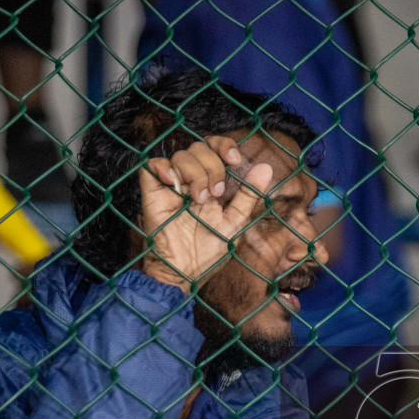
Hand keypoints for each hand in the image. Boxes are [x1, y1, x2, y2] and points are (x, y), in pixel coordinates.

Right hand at [139, 136, 274, 289]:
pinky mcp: (152, 192)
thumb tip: (266, 167)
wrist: (183, 273)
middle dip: (212, 166)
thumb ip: (248, 195)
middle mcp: (191, 180)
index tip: (234, 159)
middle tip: (213, 194)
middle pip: (199, 147)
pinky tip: (173, 183)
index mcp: (212, 183)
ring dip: (194, 172)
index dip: (224, 146)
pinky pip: (153, 165)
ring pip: (180, 154)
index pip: (215, 149)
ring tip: (196, 199)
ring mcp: (171, 185)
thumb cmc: (208, 253)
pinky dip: (164, 168)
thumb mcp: (235, 224)